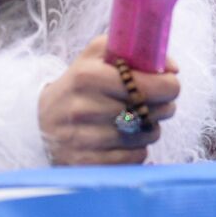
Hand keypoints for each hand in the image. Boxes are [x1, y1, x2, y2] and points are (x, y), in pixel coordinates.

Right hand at [38, 34, 180, 165]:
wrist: (43, 120)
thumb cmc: (80, 84)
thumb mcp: (97, 56)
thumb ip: (133, 51)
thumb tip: (172, 67)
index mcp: (87, 77)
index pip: (148, 85)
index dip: (169, 85)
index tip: (169, 84)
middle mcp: (83, 109)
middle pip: (151, 112)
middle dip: (163, 107)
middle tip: (155, 104)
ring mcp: (83, 140)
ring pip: (146, 136)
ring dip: (151, 129)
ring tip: (137, 121)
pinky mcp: (86, 165)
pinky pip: (135, 158)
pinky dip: (138, 149)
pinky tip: (125, 140)